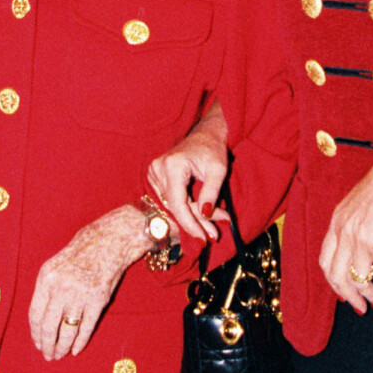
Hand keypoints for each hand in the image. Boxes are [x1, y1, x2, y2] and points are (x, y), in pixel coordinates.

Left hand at [29, 205, 150, 360]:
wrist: (109, 241)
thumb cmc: (81, 252)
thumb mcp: (55, 265)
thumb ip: (47, 289)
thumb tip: (41, 320)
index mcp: (47, 278)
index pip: (35, 313)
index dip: (35, 332)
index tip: (37, 342)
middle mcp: (62, 287)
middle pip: (49, 326)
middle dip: (47, 344)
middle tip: (48, 356)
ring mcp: (81, 294)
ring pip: (67, 330)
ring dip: (62, 347)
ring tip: (60, 355)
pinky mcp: (98, 300)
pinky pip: (86, 327)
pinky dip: (80, 341)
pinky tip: (76, 349)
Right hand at [147, 100, 230, 244]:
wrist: (206, 134)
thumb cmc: (213, 149)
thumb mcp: (218, 171)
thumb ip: (211, 193)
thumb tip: (205, 215)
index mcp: (172, 165)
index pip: (177, 203)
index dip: (189, 223)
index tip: (203, 238)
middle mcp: (158, 168)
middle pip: (174, 206)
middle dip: (193, 223)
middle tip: (212, 235)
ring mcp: (154, 172)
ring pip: (171, 205)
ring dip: (189, 218)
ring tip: (208, 226)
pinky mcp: (155, 176)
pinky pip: (168, 200)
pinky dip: (183, 209)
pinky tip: (196, 214)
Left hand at [318, 141, 372, 311]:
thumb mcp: (356, 202)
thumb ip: (351, 223)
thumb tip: (357, 245)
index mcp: (336, 222)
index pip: (324, 260)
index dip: (332, 280)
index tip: (343, 291)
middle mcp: (345, 232)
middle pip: (336, 276)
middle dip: (348, 295)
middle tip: (359, 307)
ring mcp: (361, 239)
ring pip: (359, 279)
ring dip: (369, 295)